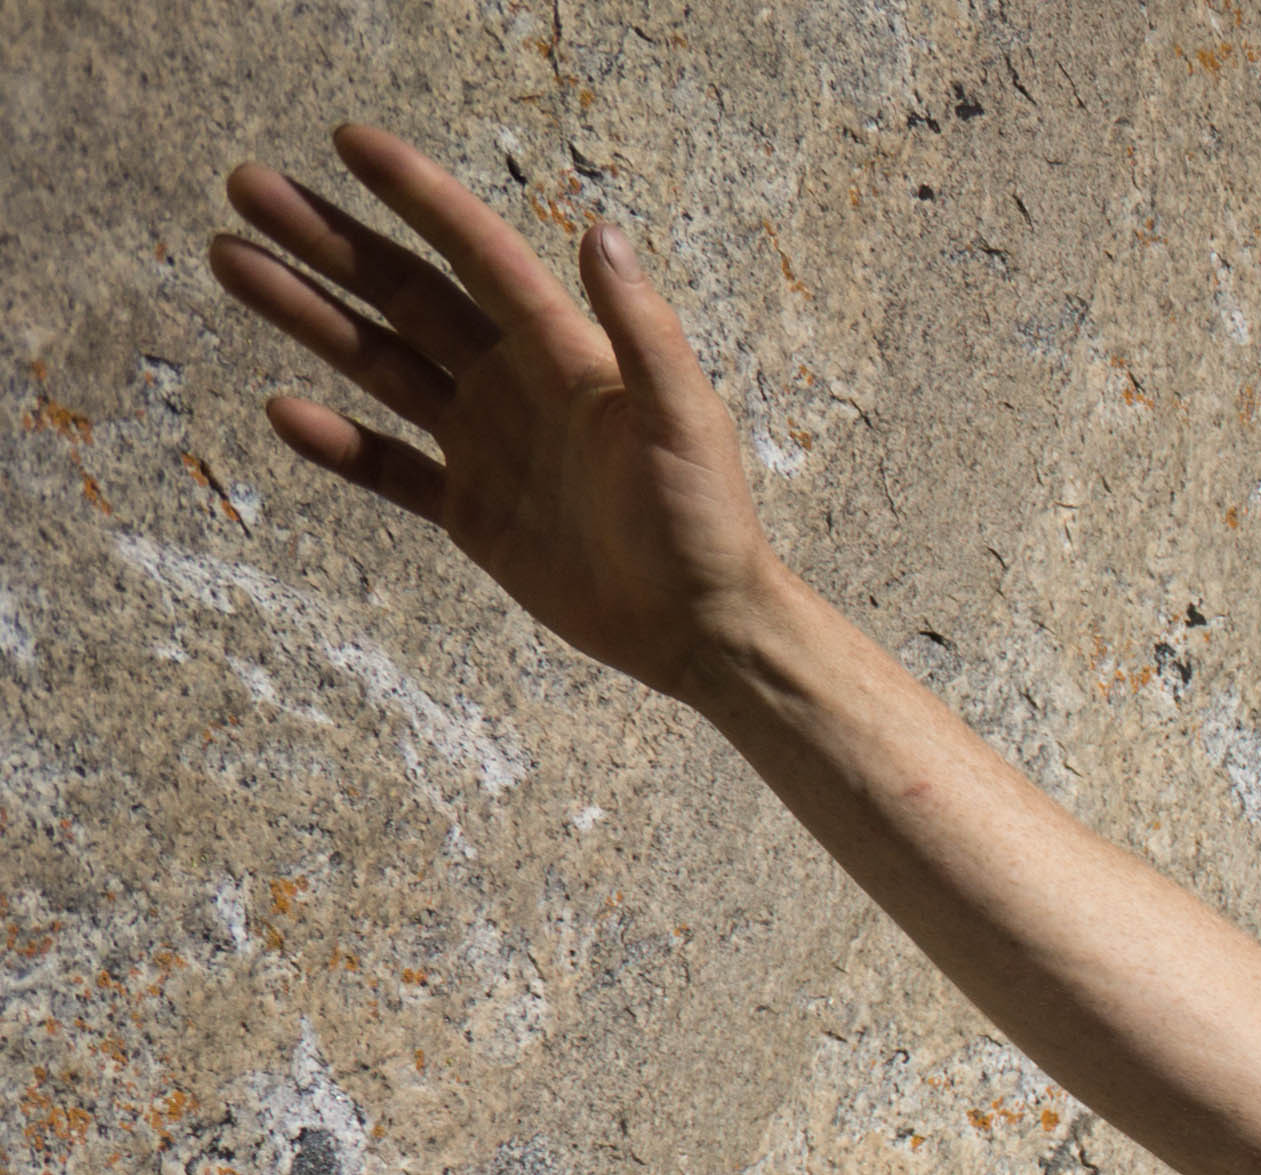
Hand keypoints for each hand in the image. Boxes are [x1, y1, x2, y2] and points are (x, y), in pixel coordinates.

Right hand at [208, 127, 785, 698]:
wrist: (702, 626)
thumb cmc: (707, 519)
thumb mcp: (683, 418)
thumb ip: (641, 332)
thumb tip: (602, 234)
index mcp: (563, 352)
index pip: (476, 253)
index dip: (417, 195)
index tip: (348, 140)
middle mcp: (513, 384)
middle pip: (403, 294)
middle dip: (326, 241)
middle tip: (246, 187)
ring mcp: (485, 445)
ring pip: (378, 365)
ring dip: (307, 315)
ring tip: (231, 262)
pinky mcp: (471, 510)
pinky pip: (388, 468)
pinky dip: (337, 444)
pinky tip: (282, 409)